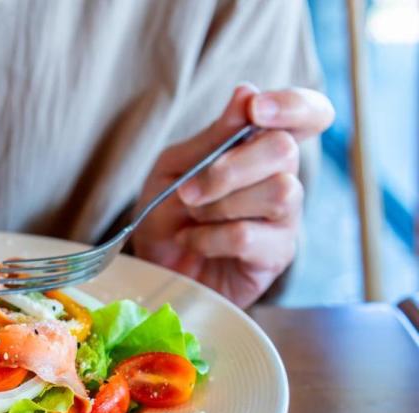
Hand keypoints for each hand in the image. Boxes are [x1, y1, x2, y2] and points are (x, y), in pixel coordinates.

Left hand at [133, 84, 333, 306]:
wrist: (154, 267)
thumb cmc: (166, 213)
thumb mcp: (175, 167)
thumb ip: (212, 137)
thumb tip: (247, 93)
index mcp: (260, 148)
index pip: (309, 114)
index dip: (294, 105)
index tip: (256, 110)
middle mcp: (283, 177)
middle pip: (286, 150)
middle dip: (228, 168)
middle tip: (188, 191)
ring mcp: (285, 218)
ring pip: (278, 191)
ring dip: (219, 204)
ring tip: (192, 217)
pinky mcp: (277, 256)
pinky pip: (249, 236)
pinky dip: (208, 238)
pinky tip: (194, 243)